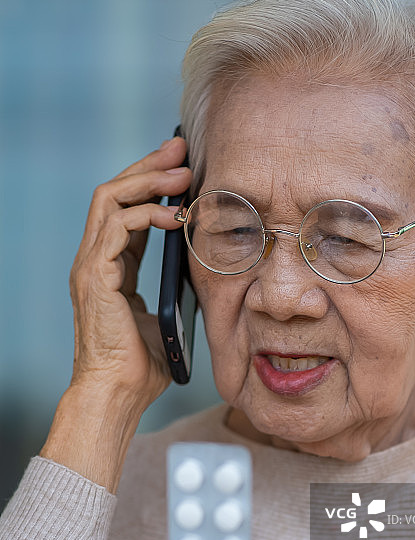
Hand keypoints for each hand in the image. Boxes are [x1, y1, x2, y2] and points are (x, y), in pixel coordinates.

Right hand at [69, 136, 190, 409]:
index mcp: (110, 267)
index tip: (181, 165)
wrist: (118, 394)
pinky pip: (115, 227)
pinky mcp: (93, 275)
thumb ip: (172, 288)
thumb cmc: (142, 364)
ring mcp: (90, 265)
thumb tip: (201, 268)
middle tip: (179, 146)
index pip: (126, 210)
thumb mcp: (164, 314)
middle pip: (114, 193)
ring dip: (147, 180)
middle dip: (148, 166)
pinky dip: (145, 213)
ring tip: (182, 172)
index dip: (151, 184)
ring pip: (109, 199)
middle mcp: (95, 260)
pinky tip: (173, 215)